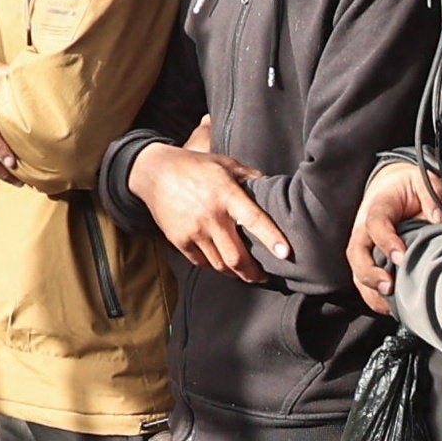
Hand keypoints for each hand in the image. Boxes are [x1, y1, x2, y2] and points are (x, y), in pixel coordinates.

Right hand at [127, 138, 287, 281]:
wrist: (154, 172)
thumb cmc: (194, 165)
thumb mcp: (224, 163)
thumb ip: (249, 176)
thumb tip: (271, 186)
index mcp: (226, 195)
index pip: (254, 219)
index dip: (271, 238)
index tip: (286, 254)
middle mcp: (211, 216)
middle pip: (236, 257)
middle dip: (253, 273)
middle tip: (263, 277)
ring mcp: (194, 231)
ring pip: (220, 264)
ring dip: (234, 272)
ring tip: (244, 273)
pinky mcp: (179, 240)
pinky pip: (202, 262)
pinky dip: (214, 265)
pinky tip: (220, 262)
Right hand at [348, 157, 441, 313]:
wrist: (392, 187)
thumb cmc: (408, 187)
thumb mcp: (422, 182)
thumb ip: (431, 196)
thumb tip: (438, 219)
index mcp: (377, 207)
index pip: (376, 224)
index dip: (386, 241)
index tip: (402, 257)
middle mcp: (363, 228)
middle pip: (356, 253)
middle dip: (370, 273)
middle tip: (389, 287)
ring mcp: (362, 246)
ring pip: (356, 271)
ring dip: (370, 290)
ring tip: (388, 305)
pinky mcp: (366, 260)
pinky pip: (363, 281)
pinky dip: (373, 297)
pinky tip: (388, 308)